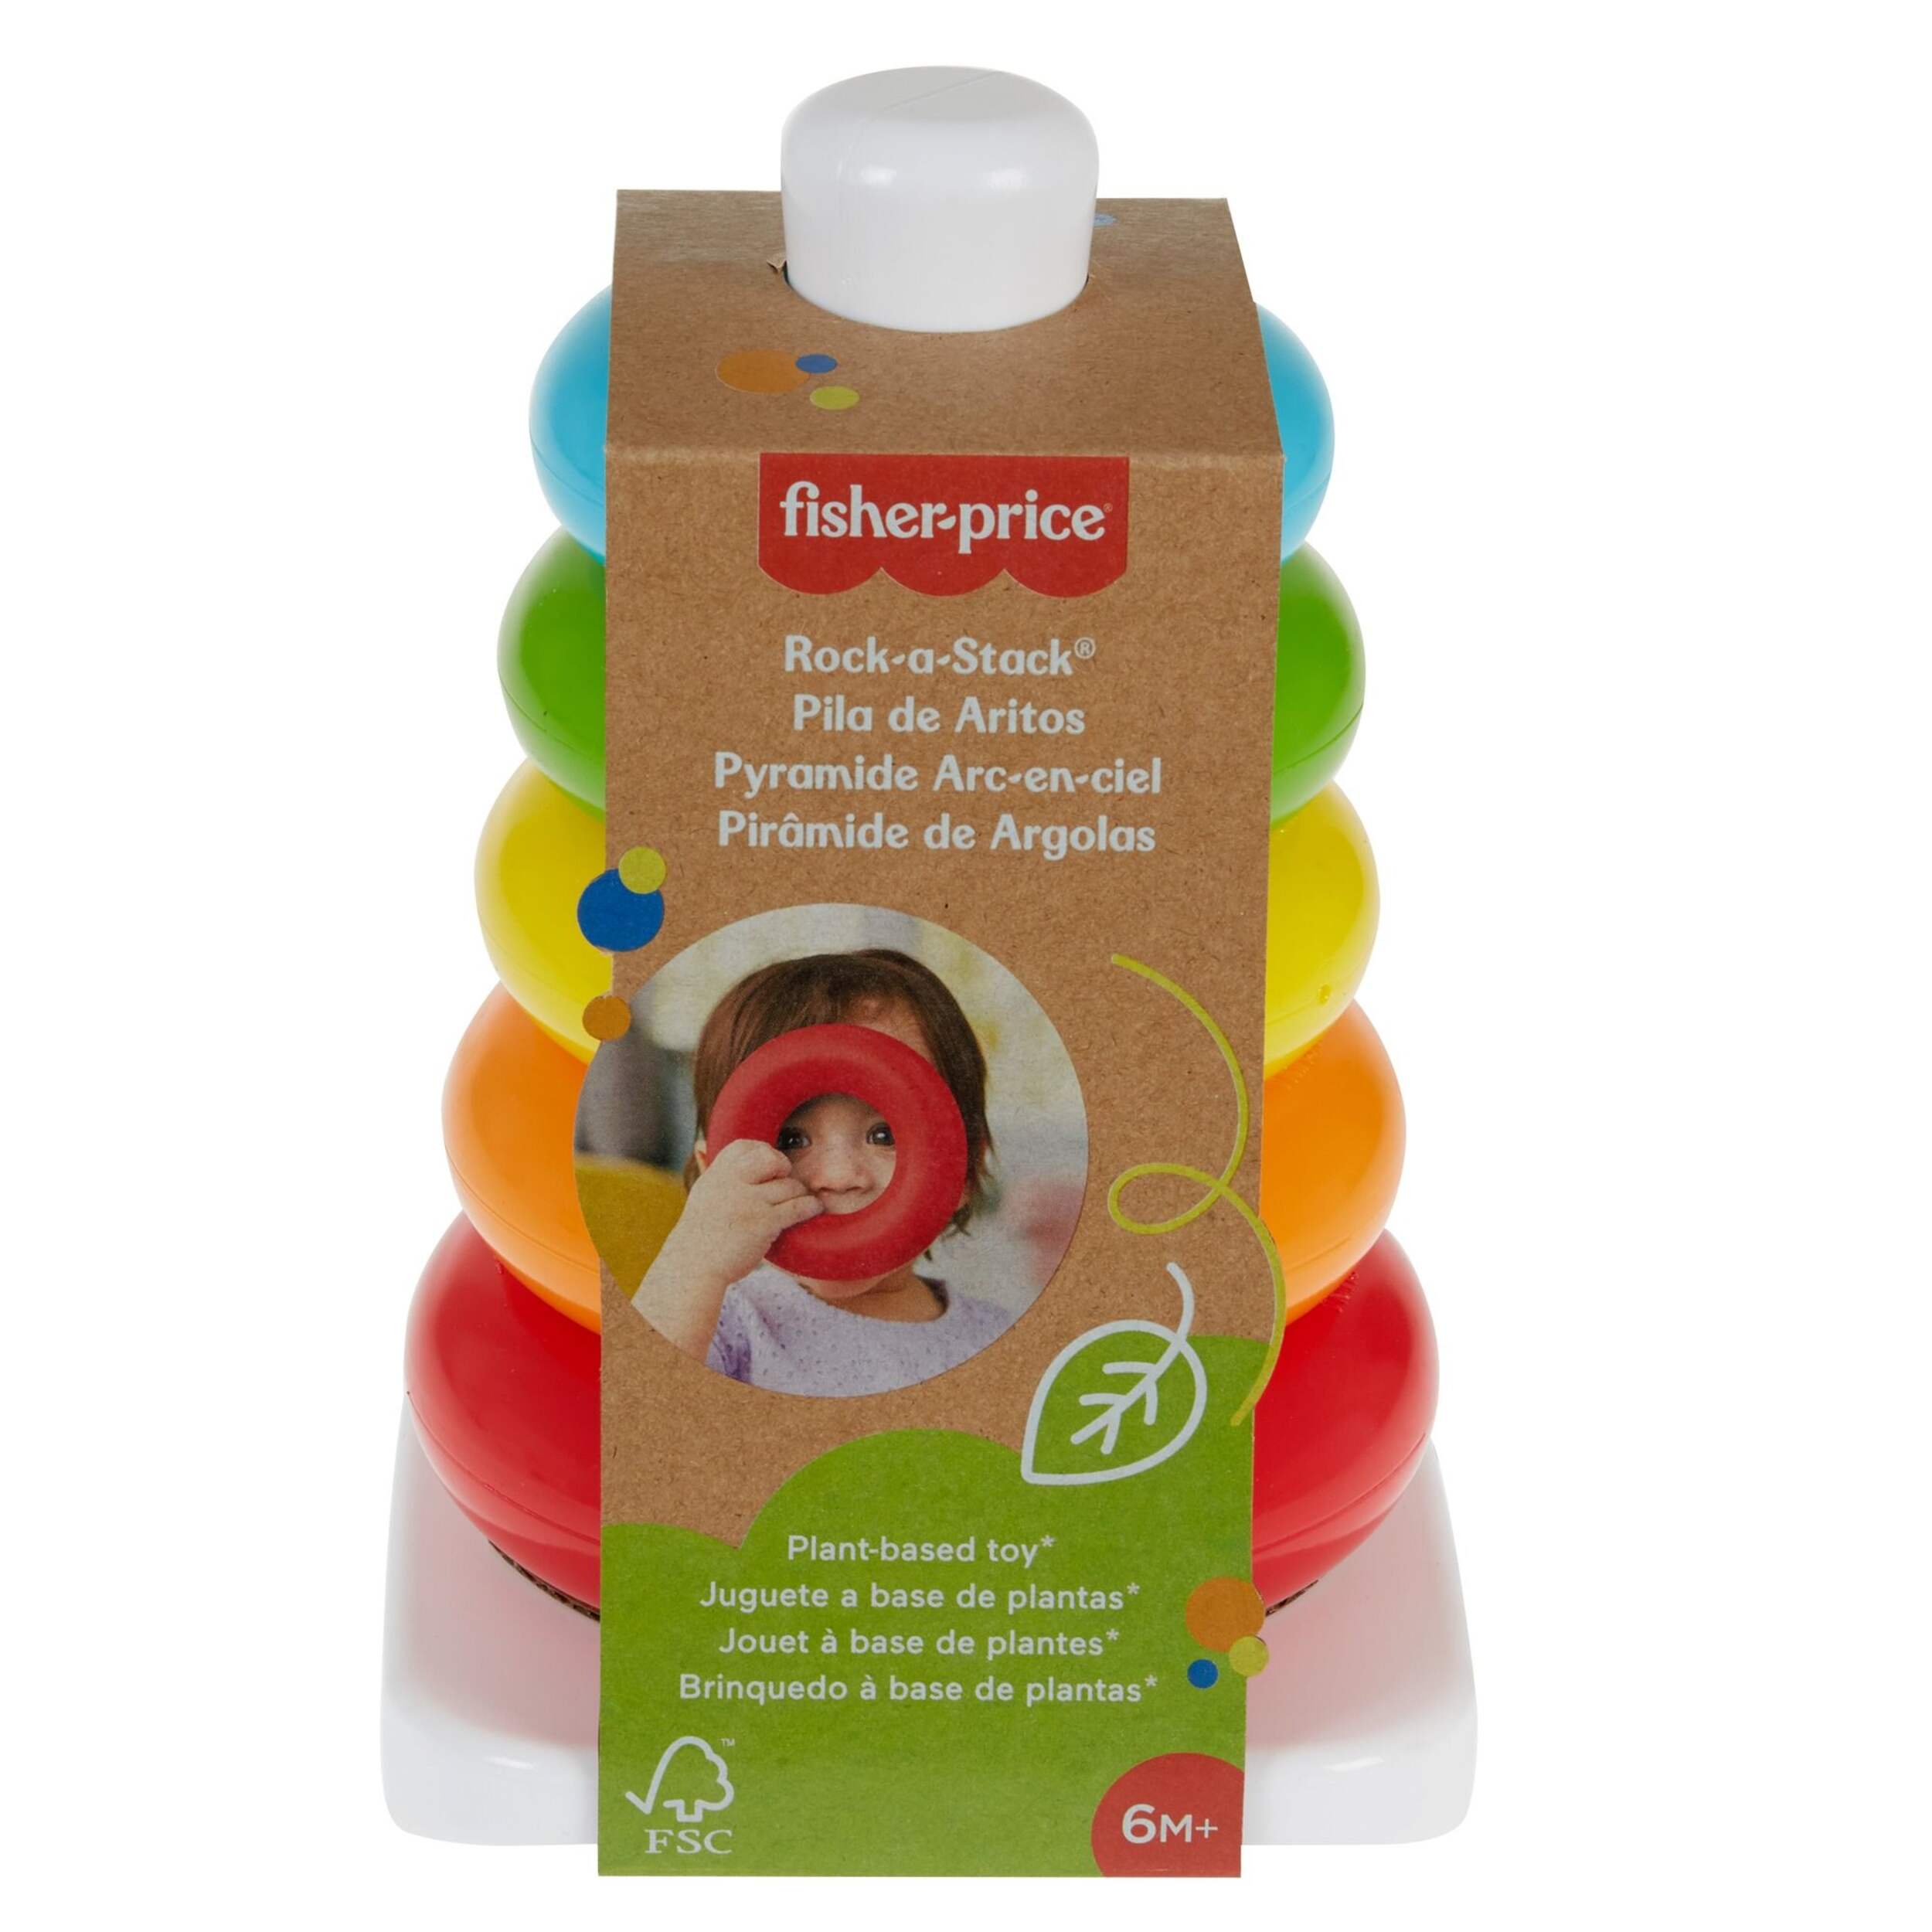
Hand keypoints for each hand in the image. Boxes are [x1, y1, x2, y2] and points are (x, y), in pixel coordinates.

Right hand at [662, 1139, 823, 1292]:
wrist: (695, 1266)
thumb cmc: (701, 1233)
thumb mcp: (703, 1193)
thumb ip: (714, 1173)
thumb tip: (702, 1146)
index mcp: (717, 1174)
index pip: (745, 1146)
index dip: (763, 1152)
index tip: (770, 1165)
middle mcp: (733, 1183)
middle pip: (771, 1158)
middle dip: (783, 1166)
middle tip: (785, 1179)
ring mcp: (750, 1201)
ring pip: (790, 1185)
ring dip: (800, 1193)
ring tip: (802, 1199)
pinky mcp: (765, 1222)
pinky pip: (798, 1207)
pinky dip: (810, 1206)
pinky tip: (814, 1208)